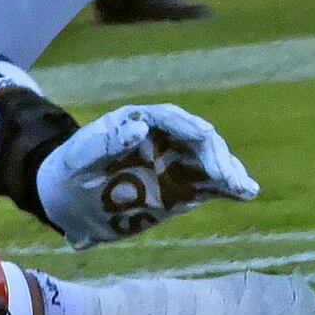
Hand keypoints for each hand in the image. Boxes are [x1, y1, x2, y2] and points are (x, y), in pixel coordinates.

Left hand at [33, 103, 258, 247]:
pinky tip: (245, 193)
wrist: (69, 196)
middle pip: (198, 139)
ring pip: (208, 160)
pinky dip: (226, 187)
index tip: (205, 139)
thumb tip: (140, 127)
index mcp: (140, 120)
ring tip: (244, 187)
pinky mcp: (179, 187)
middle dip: (215, 155)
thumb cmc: (72, 169)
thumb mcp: (82, 154)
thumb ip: (108, 141)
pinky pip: (207, 184)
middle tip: (227, 178)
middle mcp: (163, 138)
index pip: (172, 118)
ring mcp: (173, 162)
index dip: (190, 128)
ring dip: (228, 171)